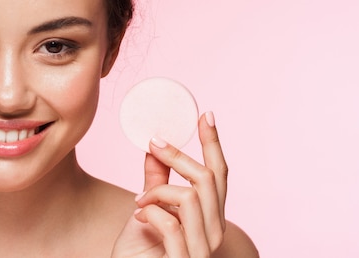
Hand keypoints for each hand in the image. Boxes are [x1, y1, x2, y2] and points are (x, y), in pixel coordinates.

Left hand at [112, 111, 227, 257]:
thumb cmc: (140, 253)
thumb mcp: (147, 211)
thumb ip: (155, 183)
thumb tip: (154, 149)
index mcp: (208, 218)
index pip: (219, 175)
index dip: (213, 144)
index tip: (206, 115)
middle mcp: (213, 233)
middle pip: (208, 179)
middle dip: (179, 155)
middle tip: (153, 144)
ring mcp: (201, 251)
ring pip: (191, 197)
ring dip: (159, 190)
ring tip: (139, 201)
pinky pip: (171, 223)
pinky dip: (151, 211)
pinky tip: (139, 215)